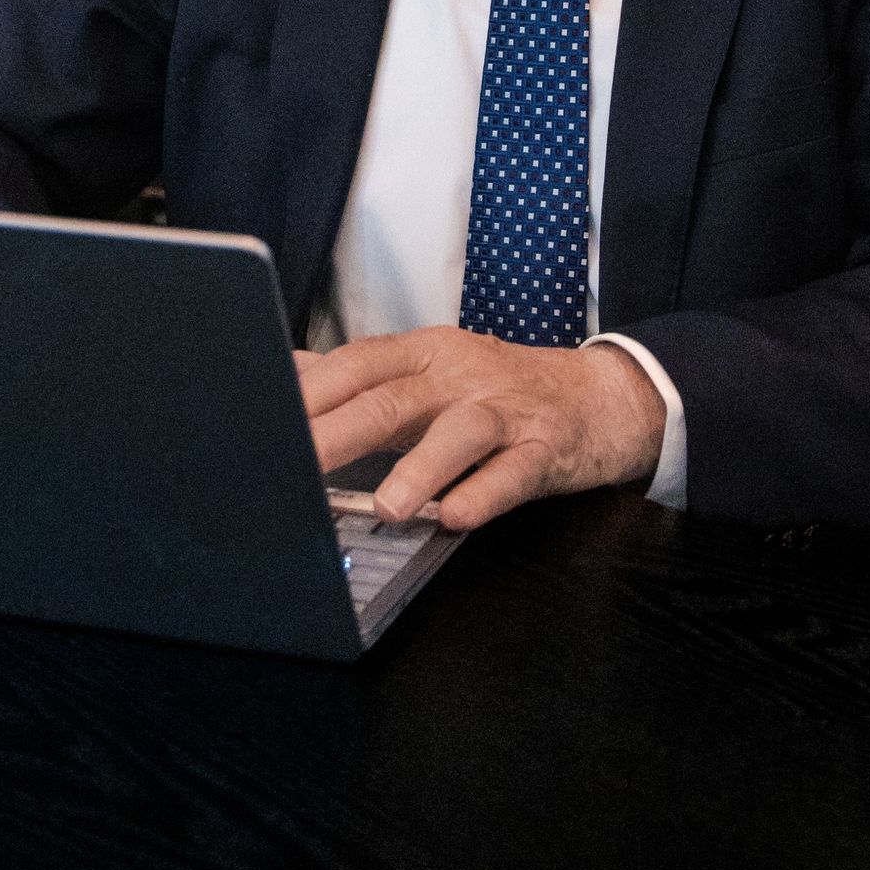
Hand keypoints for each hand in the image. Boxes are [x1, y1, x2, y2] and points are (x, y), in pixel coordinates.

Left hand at [298, 326, 666, 531]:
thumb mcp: (430, 372)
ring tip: (387, 506)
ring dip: (420, 468)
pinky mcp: (546, 449)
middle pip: (394, 399)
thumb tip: (292, 372)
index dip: (312, 391)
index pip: (359, 364)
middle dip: (341, 431)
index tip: (266, 417)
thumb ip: (363, 378)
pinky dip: (484, 495)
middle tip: (298, 463)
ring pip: (459, 433)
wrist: (603, 396)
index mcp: (424, 354)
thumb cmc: (502, 390)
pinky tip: (457, 516)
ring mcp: (506, 411)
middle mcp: (461, 375)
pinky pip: (514, 473)